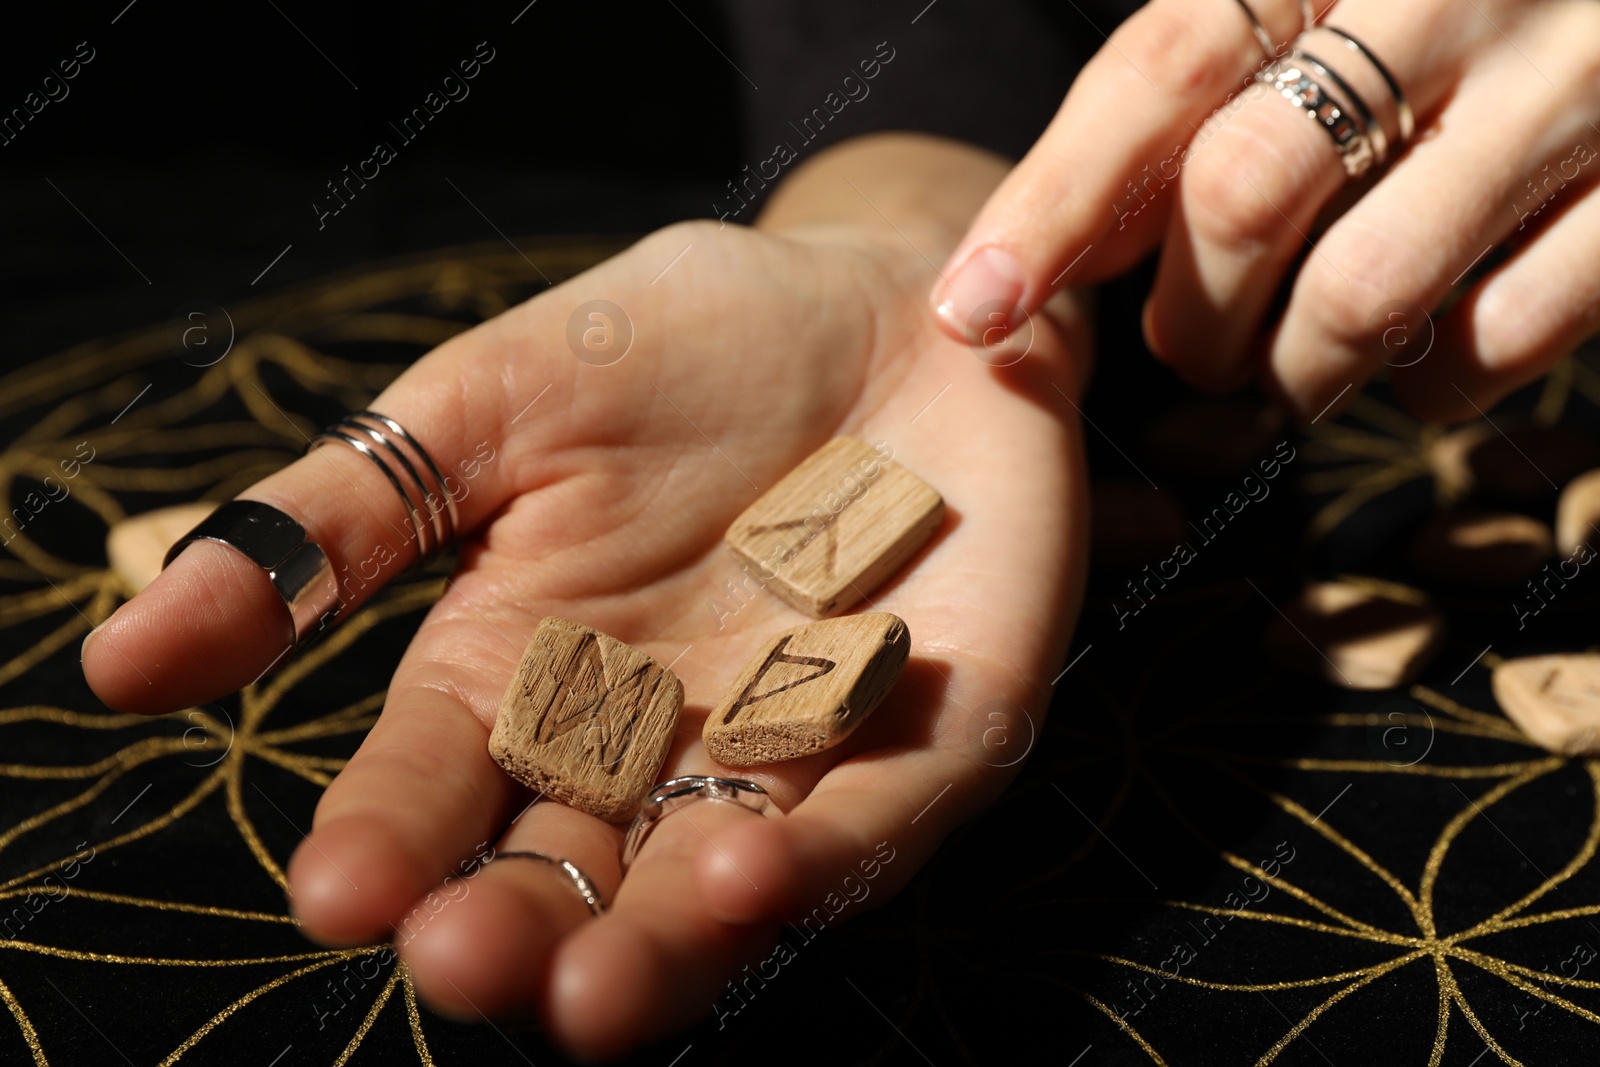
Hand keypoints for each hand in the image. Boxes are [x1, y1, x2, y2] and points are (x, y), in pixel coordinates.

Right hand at [82, 135, 1090, 1057]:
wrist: (898, 304)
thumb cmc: (686, 339)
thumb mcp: (488, 405)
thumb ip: (334, 529)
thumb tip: (119, 664)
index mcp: (525, 669)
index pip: (433, 785)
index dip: (383, 842)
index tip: (334, 892)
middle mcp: (649, 741)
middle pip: (565, 869)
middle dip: (516, 928)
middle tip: (465, 963)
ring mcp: (787, 751)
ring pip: (704, 884)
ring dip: (654, 945)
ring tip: (592, 991)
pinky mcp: (926, 744)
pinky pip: (868, 826)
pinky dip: (817, 864)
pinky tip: (754, 875)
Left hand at [928, 0, 1599, 422]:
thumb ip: (1205, 79)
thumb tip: (1067, 238)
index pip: (1159, 71)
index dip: (1053, 203)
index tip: (973, 311)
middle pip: (1243, 194)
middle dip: (1189, 314)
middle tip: (1193, 350)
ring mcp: (1568, 90)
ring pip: (1362, 292)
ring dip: (1295, 372)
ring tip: (1291, 370)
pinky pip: (1502, 337)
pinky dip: (1430, 385)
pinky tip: (1415, 359)